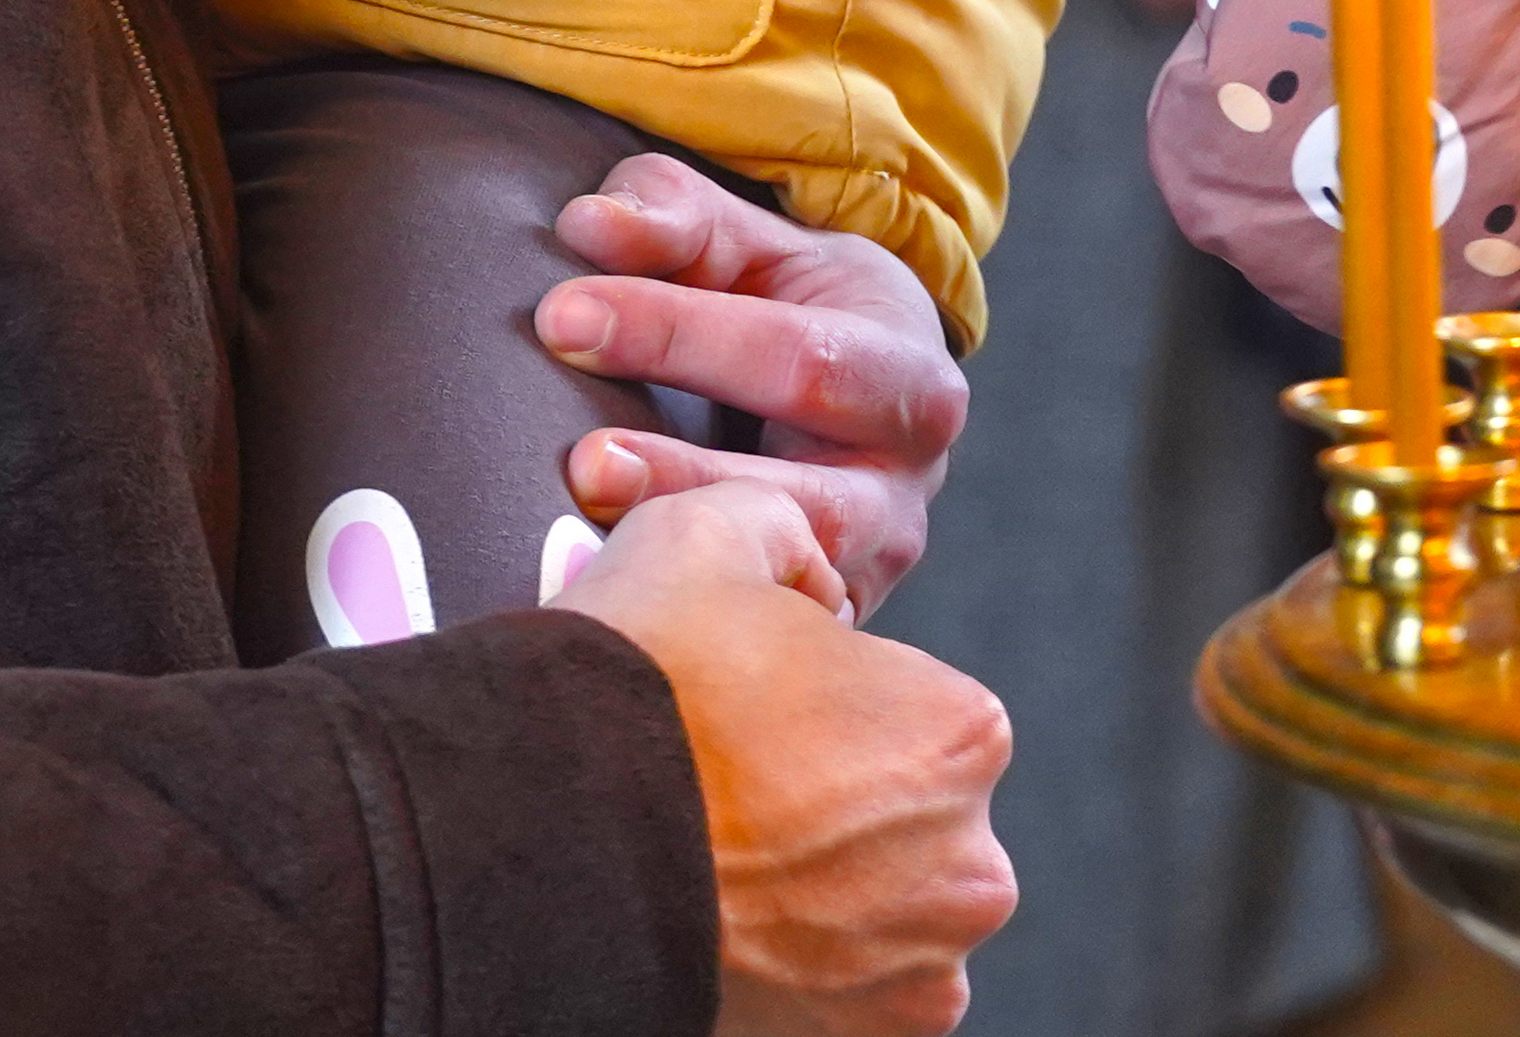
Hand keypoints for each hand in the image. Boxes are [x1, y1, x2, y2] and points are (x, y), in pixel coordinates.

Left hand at [535, 155, 966, 618]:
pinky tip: (619, 629)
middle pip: (809, 493)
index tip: (560, 316)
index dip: (675, 333)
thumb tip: (589, 226)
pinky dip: (701, 640)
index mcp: (905, 371)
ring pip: (796, 587)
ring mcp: (874, 571)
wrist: (859, 382)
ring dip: (692, 572)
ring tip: (589, 552)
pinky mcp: (830, 628)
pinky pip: (773, 646)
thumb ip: (673, 216)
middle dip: (688, 478)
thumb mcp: (745, 237)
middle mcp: (908, 484)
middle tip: (582, 461)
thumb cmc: (786, 297)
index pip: (795, 356)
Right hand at [554, 484, 1014, 1035]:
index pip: (912, 701)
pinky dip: (797, 962)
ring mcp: (918, 976)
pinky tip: (723, 912)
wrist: (549, 841)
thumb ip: (785, 530)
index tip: (759, 703)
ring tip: (718, 850)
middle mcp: (970, 868)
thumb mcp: (712, 528)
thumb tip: (805, 572)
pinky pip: (844, 992)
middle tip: (734, 780)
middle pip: (906, 812)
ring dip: (822, 886)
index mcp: (960, 734)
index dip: (830, 693)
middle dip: (838, 797)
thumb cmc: (641, 680)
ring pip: (880, 908)